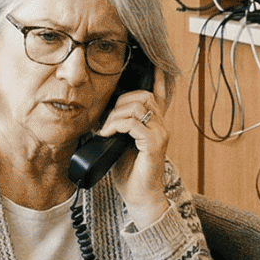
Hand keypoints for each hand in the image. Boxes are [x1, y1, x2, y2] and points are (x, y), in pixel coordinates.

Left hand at [101, 87, 170, 227]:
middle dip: (120, 101)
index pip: (158, 94)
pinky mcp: (155, 144)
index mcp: (153, 124)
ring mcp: (160, 134)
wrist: (140, 197)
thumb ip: (116, 127)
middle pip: (143, 96)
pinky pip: (135, 124)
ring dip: (116, 114)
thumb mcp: (118, 144)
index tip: (154, 62)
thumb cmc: (128, 173)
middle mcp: (161, 126)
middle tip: (106, 120)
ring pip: (138, 106)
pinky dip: (117, 125)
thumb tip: (98, 115)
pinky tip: (108, 134)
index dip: (157, 77)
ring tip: (106, 129)